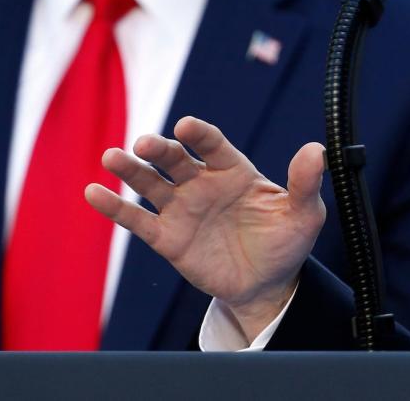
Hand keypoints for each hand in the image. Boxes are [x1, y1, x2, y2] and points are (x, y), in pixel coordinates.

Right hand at [85, 116, 325, 338]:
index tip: (186, 126)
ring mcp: (182, 208)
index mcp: (234, 170)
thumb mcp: (305, 214)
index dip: (200, 134)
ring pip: (150, 183)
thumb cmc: (286, 242)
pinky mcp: (167, 238)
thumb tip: (316, 149)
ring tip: (111, 157)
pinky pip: (137, 220)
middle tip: (143, 144)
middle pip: (176, 160)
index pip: (213, 145)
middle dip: (159, 150)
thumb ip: (305, 183)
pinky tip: (93, 192)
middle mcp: (203, 183)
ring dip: (130, 170)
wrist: (267, 284)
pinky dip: (114, 207)